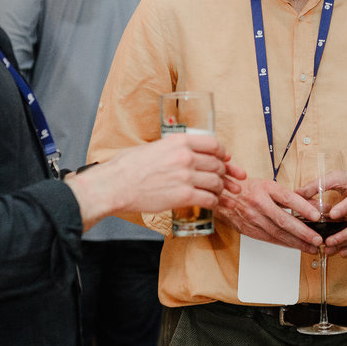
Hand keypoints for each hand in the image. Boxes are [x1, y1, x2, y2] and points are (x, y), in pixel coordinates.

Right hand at [72, 133, 244, 229]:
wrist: (116, 184)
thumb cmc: (127, 167)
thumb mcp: (154, 146)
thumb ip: (173, 148)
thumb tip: (184, 152)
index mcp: (179, 141)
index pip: (214, 144)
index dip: (224, 153)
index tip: (227, 159)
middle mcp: (186, 156)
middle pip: (218, 165)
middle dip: (226, 174)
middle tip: (231, 180)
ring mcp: (186, 176)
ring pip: (216, 182)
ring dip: (222, 189)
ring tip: (223, 193)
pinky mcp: (184, 195)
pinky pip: (209, 198)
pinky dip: (214, 202)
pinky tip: (213, 204)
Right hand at [215, 177, 324, 251]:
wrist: (222, 198)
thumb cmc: (248, 189)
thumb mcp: (270, 186)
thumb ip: (293, 196)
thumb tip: (316, 205)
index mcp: (265, 188)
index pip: (287, 198)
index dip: (303, 207)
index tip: (317, 215)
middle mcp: (258, 203)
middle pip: (283, 220)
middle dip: (303, 232)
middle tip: (317, 239)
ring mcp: (252, 218)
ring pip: (277, 233)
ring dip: (296, 242)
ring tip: (311, 247)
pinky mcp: (249, 230)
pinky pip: (269, 239)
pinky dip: (284, 244)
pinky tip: (295, 246)